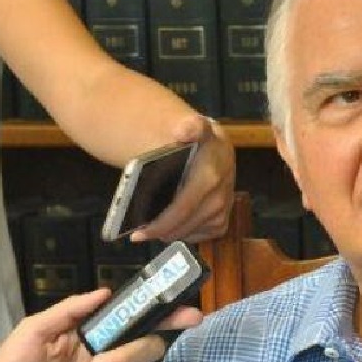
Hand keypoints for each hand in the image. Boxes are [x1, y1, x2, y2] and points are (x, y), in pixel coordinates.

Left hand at [130, 114, 234, 243]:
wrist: (217, 149)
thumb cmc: (199, 142)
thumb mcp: (195, 127)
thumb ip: (191, 126)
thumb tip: (183, 132)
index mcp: (211, 174)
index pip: (184, 206)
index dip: (162, 222)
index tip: (139, 232)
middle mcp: (221, 195)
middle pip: (186, 222)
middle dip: (160, 231)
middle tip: (137, 235)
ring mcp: (224, 209)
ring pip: (193, 230)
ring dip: (171, 234)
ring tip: (149, 233)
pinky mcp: (223, 219)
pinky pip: (203, 234)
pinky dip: (186, 234)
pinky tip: (170, 231)